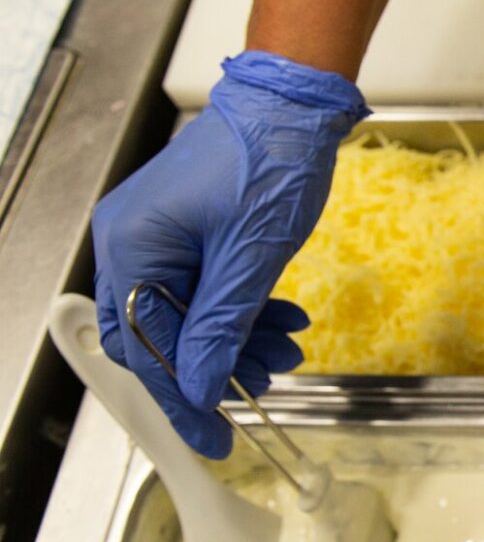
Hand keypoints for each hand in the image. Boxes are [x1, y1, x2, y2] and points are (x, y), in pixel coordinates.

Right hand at [90, 50, 367, 456]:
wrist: (293, 103)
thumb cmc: (269, 162)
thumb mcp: (250, 257)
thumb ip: (219, 325)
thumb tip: (197, 386)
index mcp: (132, 247)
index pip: (145, 347)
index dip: (182, 397)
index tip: (214, 438)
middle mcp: (133, 241)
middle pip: (163, 332)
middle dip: (218, 362)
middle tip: (268, 380)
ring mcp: (159, 234)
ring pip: (191, 312)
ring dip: (240, 336)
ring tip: (288, 346)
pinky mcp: (190, 230)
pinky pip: (207, 285)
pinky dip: (245, 307)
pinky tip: (285, 317)